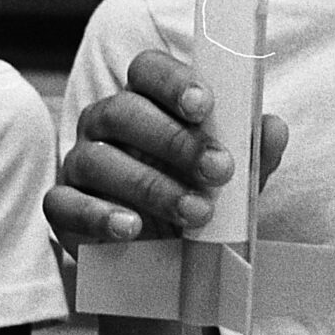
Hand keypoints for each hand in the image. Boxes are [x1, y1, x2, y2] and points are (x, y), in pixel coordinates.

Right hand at [42, 49, 285, 255]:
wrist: (167, 265)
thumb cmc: (197, 202)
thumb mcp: (235, 182)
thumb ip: (254, 154)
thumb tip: (272, 128)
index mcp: (147, 102)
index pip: (148, 70)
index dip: (173, 81)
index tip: (204, 105)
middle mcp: (106, 124)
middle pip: (124, 111)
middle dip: (175, 140)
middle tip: (219, 170)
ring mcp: (80, 163)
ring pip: (99, 159)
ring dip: (151, 185)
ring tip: (194, 212)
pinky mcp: (62, 207)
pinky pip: (66, 202)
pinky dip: (98, 214)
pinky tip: (131, 228)